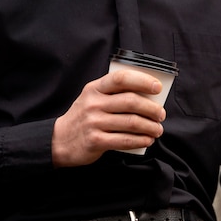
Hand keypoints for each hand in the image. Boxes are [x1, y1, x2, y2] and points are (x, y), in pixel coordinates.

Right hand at [52, 69, 166, 166]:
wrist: (59, 140)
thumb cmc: (83, 117)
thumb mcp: (92, 98)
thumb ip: (113, 94)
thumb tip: (147, 96)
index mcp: (94, 89)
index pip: (121, 79)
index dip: (142, 81)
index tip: (157, 88)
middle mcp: (94, 104)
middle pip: (131, 102)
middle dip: (152, 109)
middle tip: (161, 115)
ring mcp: (94, 122)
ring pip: (131, 122)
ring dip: (150, 127)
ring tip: (158, 129)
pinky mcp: (96, 141)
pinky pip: (125, 140)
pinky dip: (141, 140)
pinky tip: (148, 140)